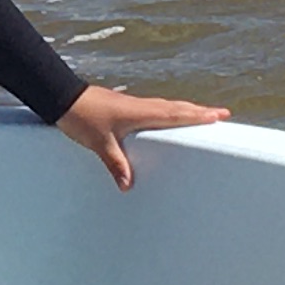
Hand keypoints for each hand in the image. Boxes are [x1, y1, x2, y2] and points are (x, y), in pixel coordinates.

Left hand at [56, 84, 228, 189]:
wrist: (63, 98)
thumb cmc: (82, 117)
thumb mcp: (99, 143)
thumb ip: (116, 164)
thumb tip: (127, 186)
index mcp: (141, 112)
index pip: (176, 114)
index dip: (198, 115)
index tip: (219, 116)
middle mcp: (141, 106)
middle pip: (177, 108)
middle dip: (200, 111)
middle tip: (222, 114)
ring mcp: (134, 105)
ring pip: (167, 106)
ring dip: (186, 110)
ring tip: (202, 115)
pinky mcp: (126, 106)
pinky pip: (155, 109)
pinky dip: (169, 111)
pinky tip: (168, 118)